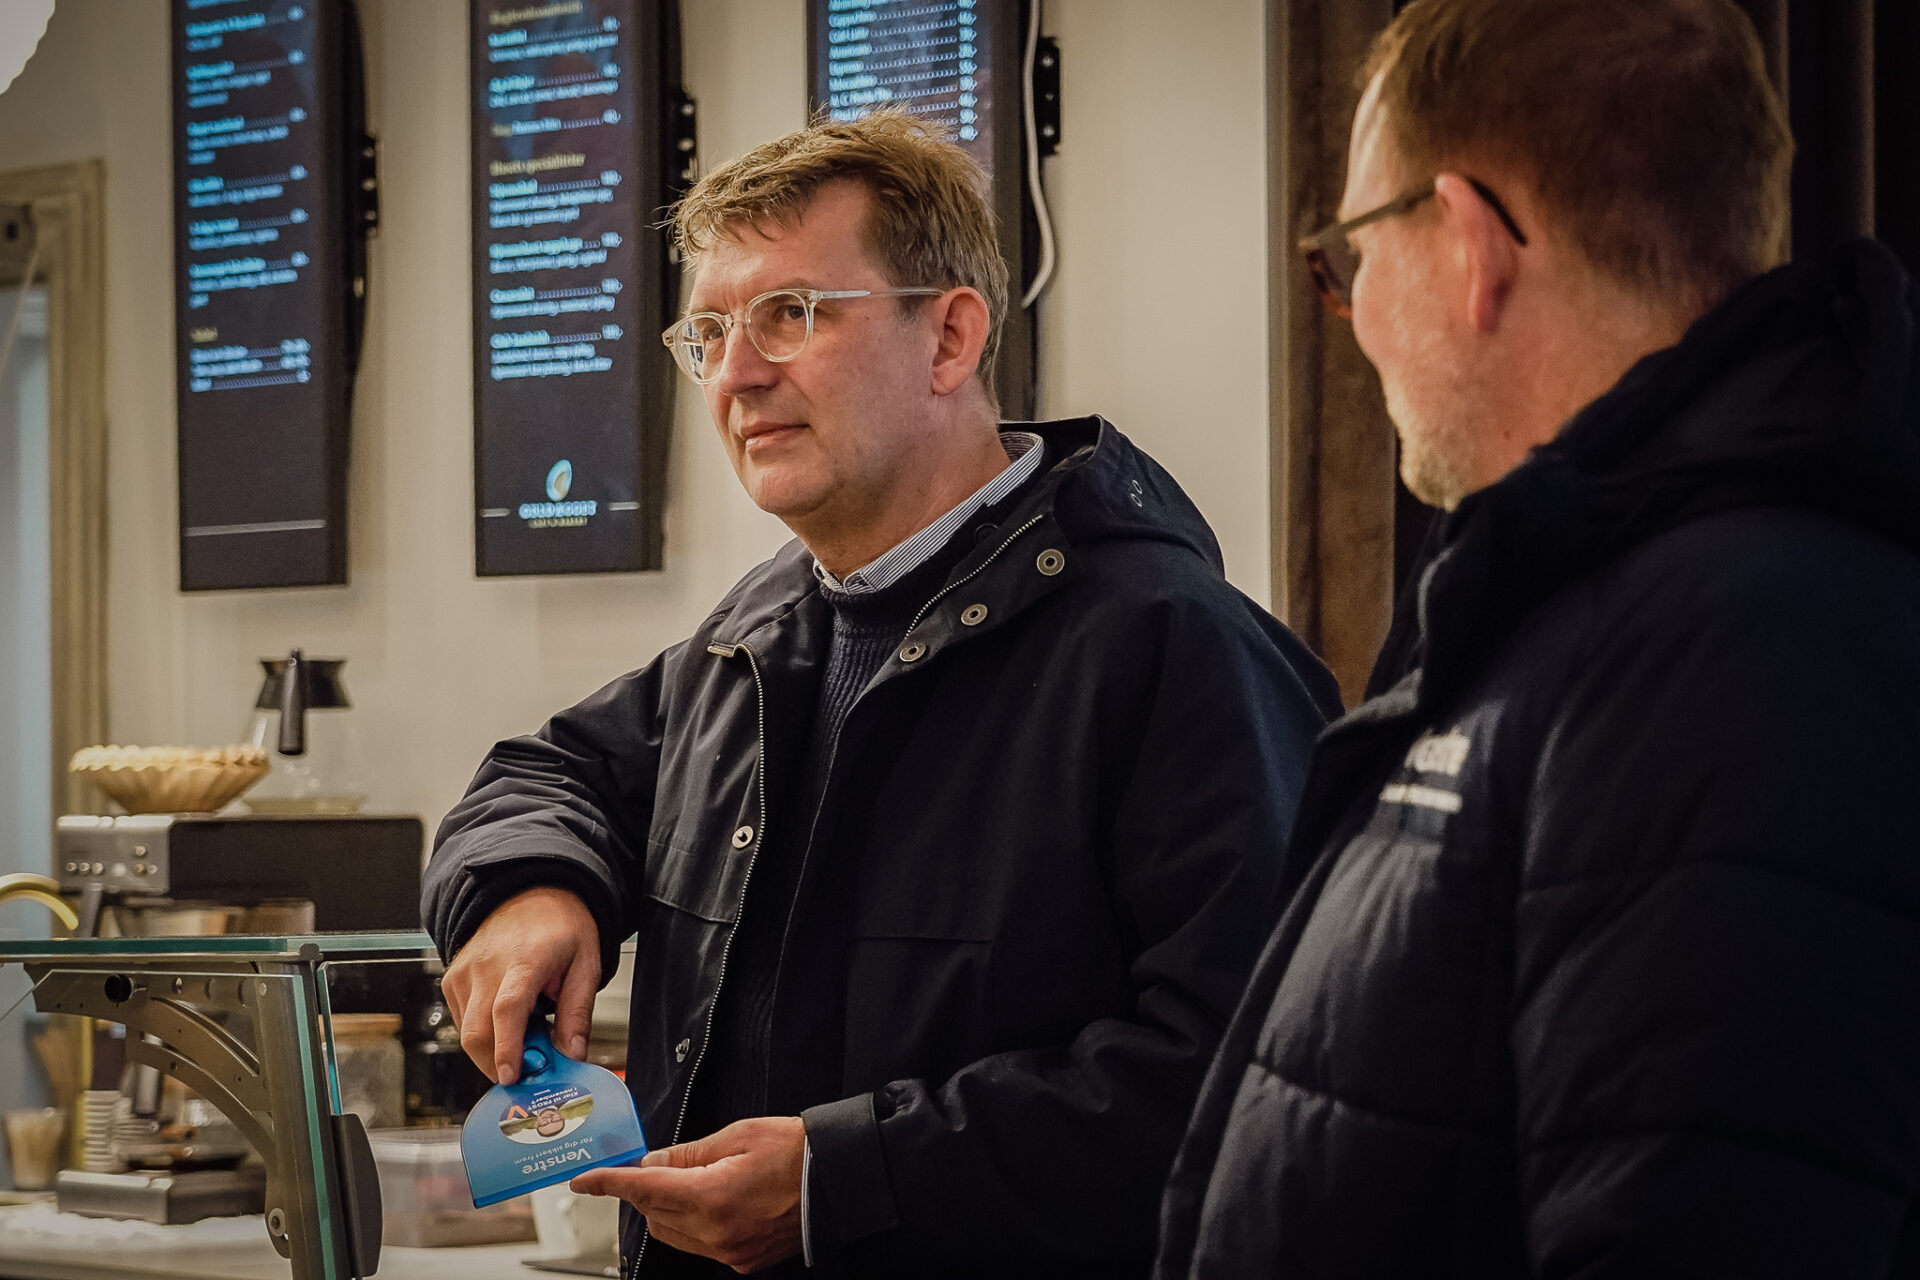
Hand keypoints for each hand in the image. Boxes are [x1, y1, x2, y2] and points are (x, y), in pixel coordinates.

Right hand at [440, 886, 599, 1082]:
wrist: (527, 893)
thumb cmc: (559, 925)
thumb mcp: (586, 963)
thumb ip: (578, 1012)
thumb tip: (573, 1054)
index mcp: (525, 960)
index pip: (507, 1009)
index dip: (507, 1047)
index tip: (512, 1075)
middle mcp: (486, 966)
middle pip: (477, 1031)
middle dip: (498, 1064)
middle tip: (529, 1069)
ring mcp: (464, 973)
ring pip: (466, 1032)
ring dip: (492, 1049)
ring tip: (525, 1033)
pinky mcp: (452, 980)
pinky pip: (461, 1021)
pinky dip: (482, 1033)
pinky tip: (506, 1021)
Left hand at [571, 1116, 804, 1273]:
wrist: (841, 1181)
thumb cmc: (799, 1152)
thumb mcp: (739, 1135)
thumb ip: (688, 1154)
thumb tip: (652, 1163)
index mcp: (712, 1196)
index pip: (644, 1190)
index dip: (610, 1183)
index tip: (586, 1180)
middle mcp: (717, 1232)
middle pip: (653, 1215)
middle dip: (644, 1190)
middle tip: (653, 1164)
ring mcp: (730, 1251)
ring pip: (672, 1234)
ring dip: (664, 1208)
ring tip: (684, 1179)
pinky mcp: (742, 1260)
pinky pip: (698, 1244)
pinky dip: (690, 1223)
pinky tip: (706, 1199)